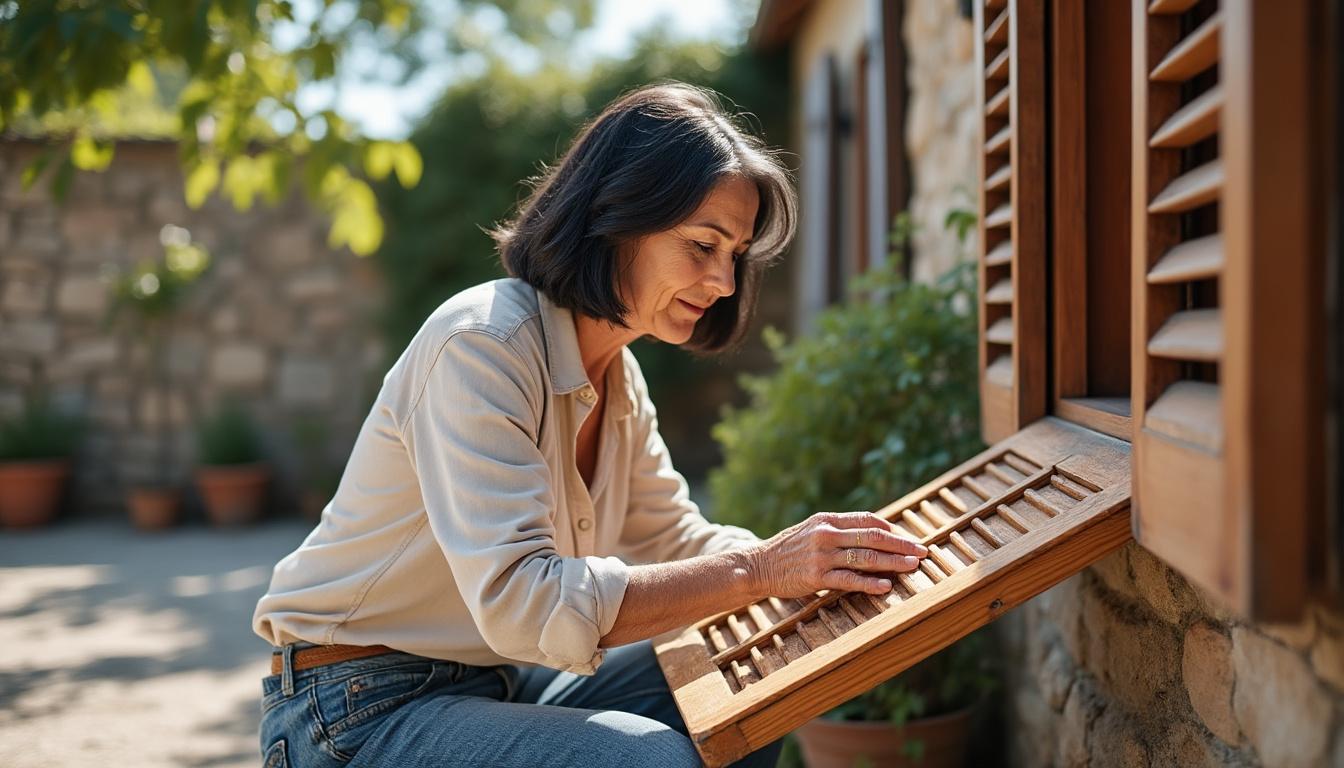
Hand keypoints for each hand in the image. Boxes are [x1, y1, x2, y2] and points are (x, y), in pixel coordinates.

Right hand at [743, 511, 928, 597]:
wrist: (758, 565)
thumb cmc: (788, 549)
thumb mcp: (811, 530)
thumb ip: (838, 529)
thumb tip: (872, 532)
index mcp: (827, 520)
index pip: (867, 520)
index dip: (891, 530)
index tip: (909, 539)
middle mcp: (826, 534)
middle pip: (873, 537)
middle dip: (901, 545)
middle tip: (923, 552)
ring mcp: (821, 555)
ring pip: (865, 558)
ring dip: (893, 562)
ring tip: (913, 567)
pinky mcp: (816, 577)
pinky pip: (849, 580)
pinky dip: (869, 583)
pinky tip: (886, 586)